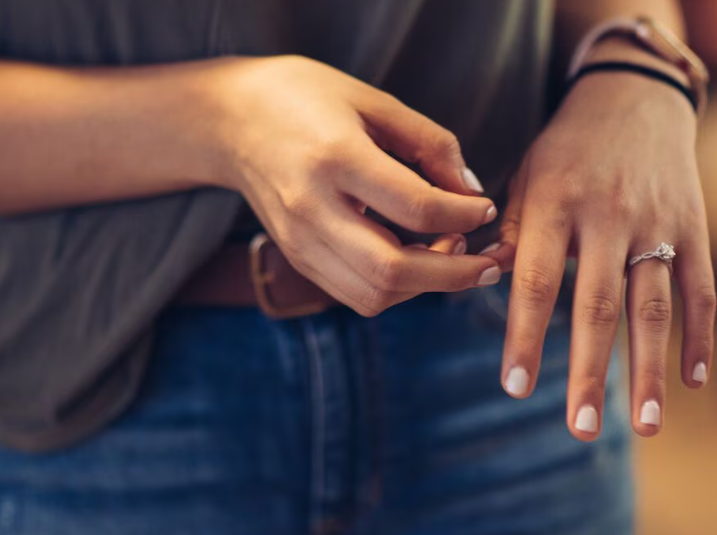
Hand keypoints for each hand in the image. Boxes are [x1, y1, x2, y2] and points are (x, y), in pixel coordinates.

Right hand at [190, 56, 501, 315]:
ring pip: (375, 294)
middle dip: (454, 275)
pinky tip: (418, 262)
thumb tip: (472, 192)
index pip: (416, 208)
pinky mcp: (297, 258)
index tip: (486, 207)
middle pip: (393, 269)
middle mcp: (312, 208)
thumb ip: (430, 144)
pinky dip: (397, 290)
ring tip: (452, 255)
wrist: (229, 120)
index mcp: (335, 158)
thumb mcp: (373, 101)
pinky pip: (356, 295)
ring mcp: (299, 241)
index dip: (465, 215)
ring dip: (426, 287)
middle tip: (487, 263)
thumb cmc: (307, 99)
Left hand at [485, 72, 716, 439]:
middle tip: (580, 428)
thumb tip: (471, 279)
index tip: (516, 387)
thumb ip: (505, 232)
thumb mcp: (525, 176)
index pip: (535, 281)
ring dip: (651, 369)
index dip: (525, 336)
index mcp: (555, 204)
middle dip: (591, 372)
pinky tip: (694, 380)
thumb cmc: (565, 149)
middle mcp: (607, 216)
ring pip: (654, 307)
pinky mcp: (694, 227)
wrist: (634, 97)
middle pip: (598, 306)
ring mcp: (656, 224)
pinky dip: (701, 335)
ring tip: (647, 426)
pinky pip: (700, 288)